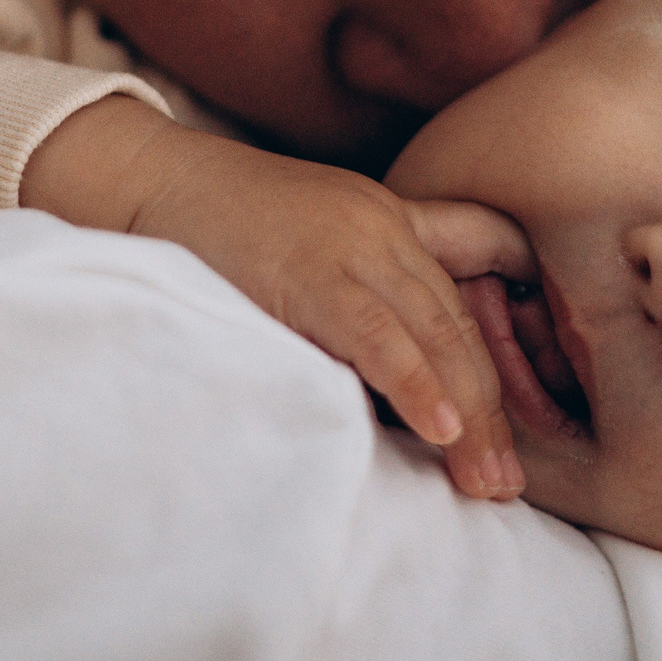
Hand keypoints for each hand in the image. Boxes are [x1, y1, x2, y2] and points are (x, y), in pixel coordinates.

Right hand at [21, 97, 525, 499]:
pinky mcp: (309, 269)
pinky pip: (375, 333)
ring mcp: (351, 244)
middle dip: (492, 412)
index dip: (498, 370)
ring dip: (469, 414)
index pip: (466, 302)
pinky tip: (441, 428)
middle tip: (506, 483)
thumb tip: (385, 399)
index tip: (514, 435)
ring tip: (486, 479)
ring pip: (434, 333)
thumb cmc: (216, 231)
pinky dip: (413, 382)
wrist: (147, 177)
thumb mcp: (309, 255)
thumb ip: (352, 308)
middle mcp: (384, 229)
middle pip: (460, 327)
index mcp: (390, 225)